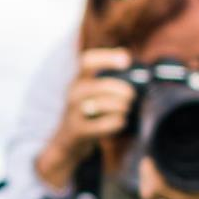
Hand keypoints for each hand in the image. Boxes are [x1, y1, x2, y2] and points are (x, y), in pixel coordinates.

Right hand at [35, 47, 135, 190]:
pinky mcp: (78, 130)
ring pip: (105, 104)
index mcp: (77, 80)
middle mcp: (72, 93)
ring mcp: (73, 112)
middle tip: (132, 96)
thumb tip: (126, 57)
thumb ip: (105, 77)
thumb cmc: (87, 112)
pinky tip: (120, 122)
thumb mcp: (91, 92)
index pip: (87, 61)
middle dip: (123, 90)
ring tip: (125, 109)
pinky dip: (118, 122)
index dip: (107, 57)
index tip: (126, 60)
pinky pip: (106, 123)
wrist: (67, 141)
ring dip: (122, 107)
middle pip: (102, 85)